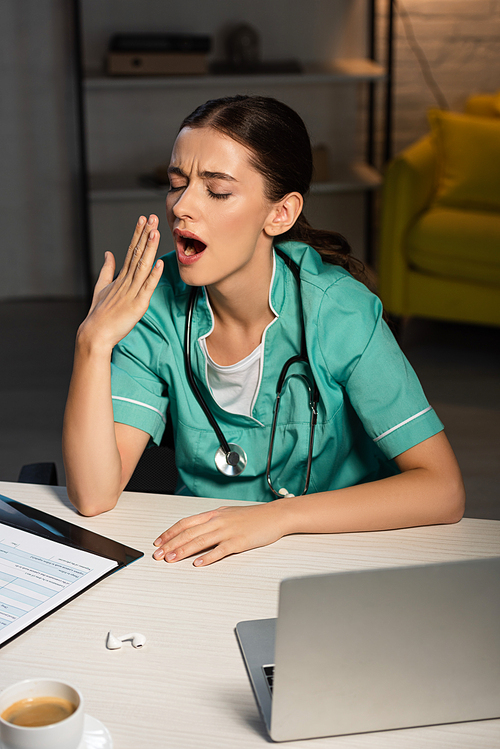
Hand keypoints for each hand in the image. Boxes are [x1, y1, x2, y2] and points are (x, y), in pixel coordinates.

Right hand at [79, 215, 162, 349]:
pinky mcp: (137, 304)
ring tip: (155, 232)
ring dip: (149, 249)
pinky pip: (147, 288)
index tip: (144, 220)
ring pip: (142, 266)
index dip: (138, 234)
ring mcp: (132, 292)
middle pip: (137, 253)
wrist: (94, 333)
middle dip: (145, 235)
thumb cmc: (99, 313)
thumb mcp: (102, 287)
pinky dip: (153, 275)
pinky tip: (159, 263)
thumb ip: (107, 269)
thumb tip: (109, 253)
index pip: (131, 250)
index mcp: (120, 277)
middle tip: (152, 217)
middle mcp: (126, 281)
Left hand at [152, 502, 289, 565]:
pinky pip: (220, 550)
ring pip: (200, 541)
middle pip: (189, 533)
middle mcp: (218, 521)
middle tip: (158, 555)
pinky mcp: (239, 542)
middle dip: (171, 544)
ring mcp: (228, 531)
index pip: (186, 523)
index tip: (159, 542)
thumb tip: (195, 530)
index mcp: (214, 514)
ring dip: (183, 551)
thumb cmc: (253, 516)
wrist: (275, 515)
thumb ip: (211, 522)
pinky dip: (208, 557)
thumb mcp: (228, 514)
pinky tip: (198, 563)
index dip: (170, 532)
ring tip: (171, 559)